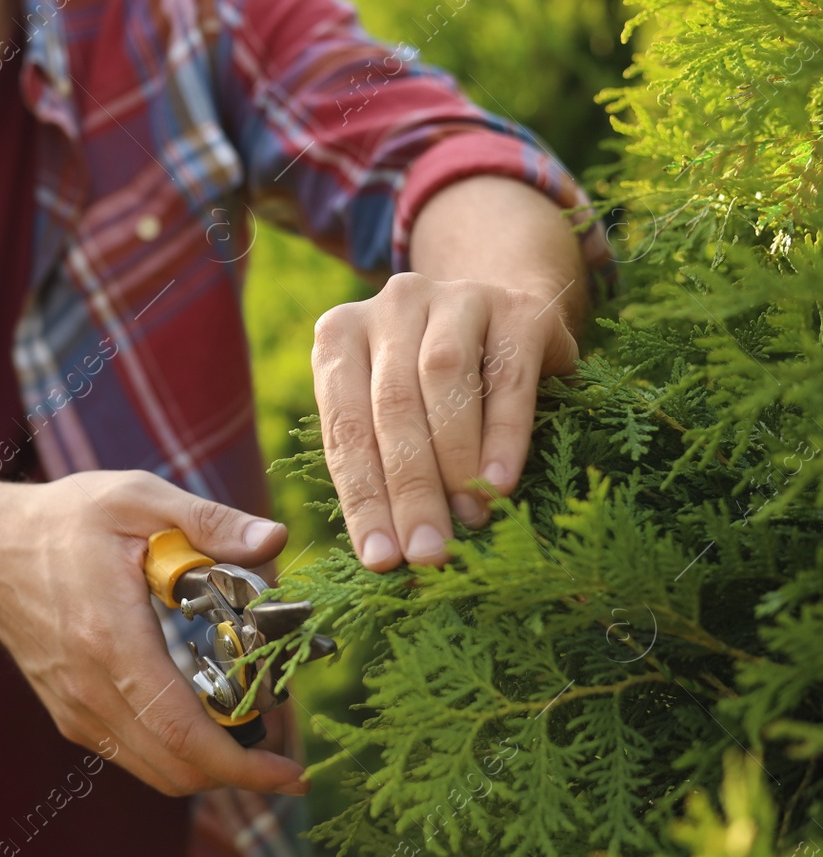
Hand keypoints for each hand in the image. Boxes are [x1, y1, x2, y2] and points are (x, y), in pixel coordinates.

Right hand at [0, 470, 307, 796]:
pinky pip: (134, 755)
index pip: (184, 734)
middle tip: (285, 748)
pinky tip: (204, 718)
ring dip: (211, 766)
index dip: (245, 766)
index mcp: (112, 641)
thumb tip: (274, 542)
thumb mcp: (138, 499)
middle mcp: (90, 690)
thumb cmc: (64, 521)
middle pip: (178, 768)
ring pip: (158, 772)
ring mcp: (76, 709)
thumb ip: (209, 521)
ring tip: (251, 731)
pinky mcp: (70, 715)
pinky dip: (178, 754)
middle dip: (241, 772)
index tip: (292, 774)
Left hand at [311, 273, 578, 570]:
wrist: (510, 314)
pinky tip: (501, 483)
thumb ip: (378, 458)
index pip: (345, 427)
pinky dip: (504, 436)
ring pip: (443, 381)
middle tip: (427, 553)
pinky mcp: (517, 307)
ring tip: (468, 520)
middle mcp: (392, 306)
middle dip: (409, 490)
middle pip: (391, 407)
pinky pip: (508, 378)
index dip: (362, 498)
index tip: (380, 559)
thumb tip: (386, 550)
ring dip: (454, 460)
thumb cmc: (432, 385)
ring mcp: (454, 297)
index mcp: (340, 335)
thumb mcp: (390, 409)